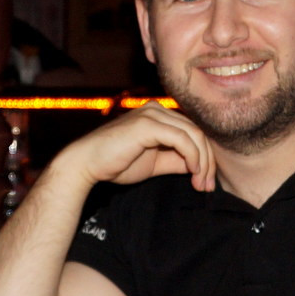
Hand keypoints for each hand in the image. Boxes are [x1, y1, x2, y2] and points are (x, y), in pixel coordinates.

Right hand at [58, 101, 214, 191]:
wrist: (86, 164)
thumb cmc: (115, 163)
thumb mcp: (154, 163)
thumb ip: (176, 161)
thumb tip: (199, 167)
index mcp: (158, 115)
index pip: (192, 132)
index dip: (205, 157)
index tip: (206, 183)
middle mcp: (156, 109)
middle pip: (197, 132)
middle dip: (208, 161)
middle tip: (208, 186)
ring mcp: (152, 114)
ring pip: (194, 134)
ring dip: (203, 162)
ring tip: (202, 184)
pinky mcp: (148, 124)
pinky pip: (182, 139)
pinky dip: (193, 157)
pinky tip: (193, 172)